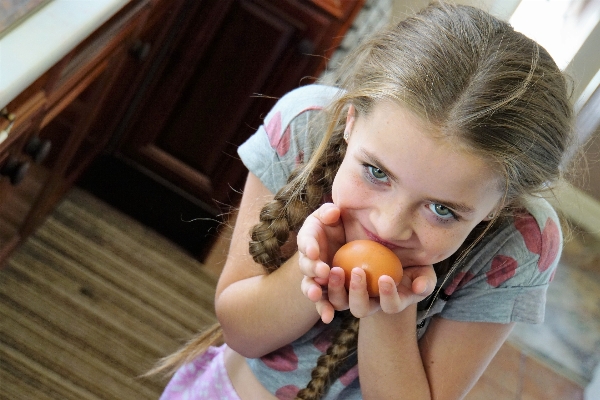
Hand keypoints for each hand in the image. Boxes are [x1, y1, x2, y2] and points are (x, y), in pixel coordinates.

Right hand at [297, 203, 345, 322]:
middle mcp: (310, 261)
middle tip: (323, 270)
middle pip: (307, 267)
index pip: (306, 241)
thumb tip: (333, 212)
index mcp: (309, 240)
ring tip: (316, 294)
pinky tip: (328, 318)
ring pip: (311, 287)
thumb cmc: (339, 227)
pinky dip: (324, 310)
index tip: (313, 250)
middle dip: (312, 269)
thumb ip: (330, 213)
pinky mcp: (328, 294)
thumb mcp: (334, 216)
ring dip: (313, 291)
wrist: (350, 246)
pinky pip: (324, 303)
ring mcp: (318, 280)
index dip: (308, 246)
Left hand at [327, 264, 436, 318]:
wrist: (387, 250)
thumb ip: (425, 280)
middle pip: (360, 309)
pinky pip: (325, 288)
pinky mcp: (335, 286)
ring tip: (336, 269)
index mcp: (391, 302)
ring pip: (340, 301)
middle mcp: (369, 303)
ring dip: (336, 288)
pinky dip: (322, 284)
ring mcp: (350, 296)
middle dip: (358, 293)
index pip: (390, 306)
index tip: (386, 278)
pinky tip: (321, 267)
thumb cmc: (411, 263)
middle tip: (358, 271)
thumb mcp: (423, 271)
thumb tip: (419, 287)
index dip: (388, 296)